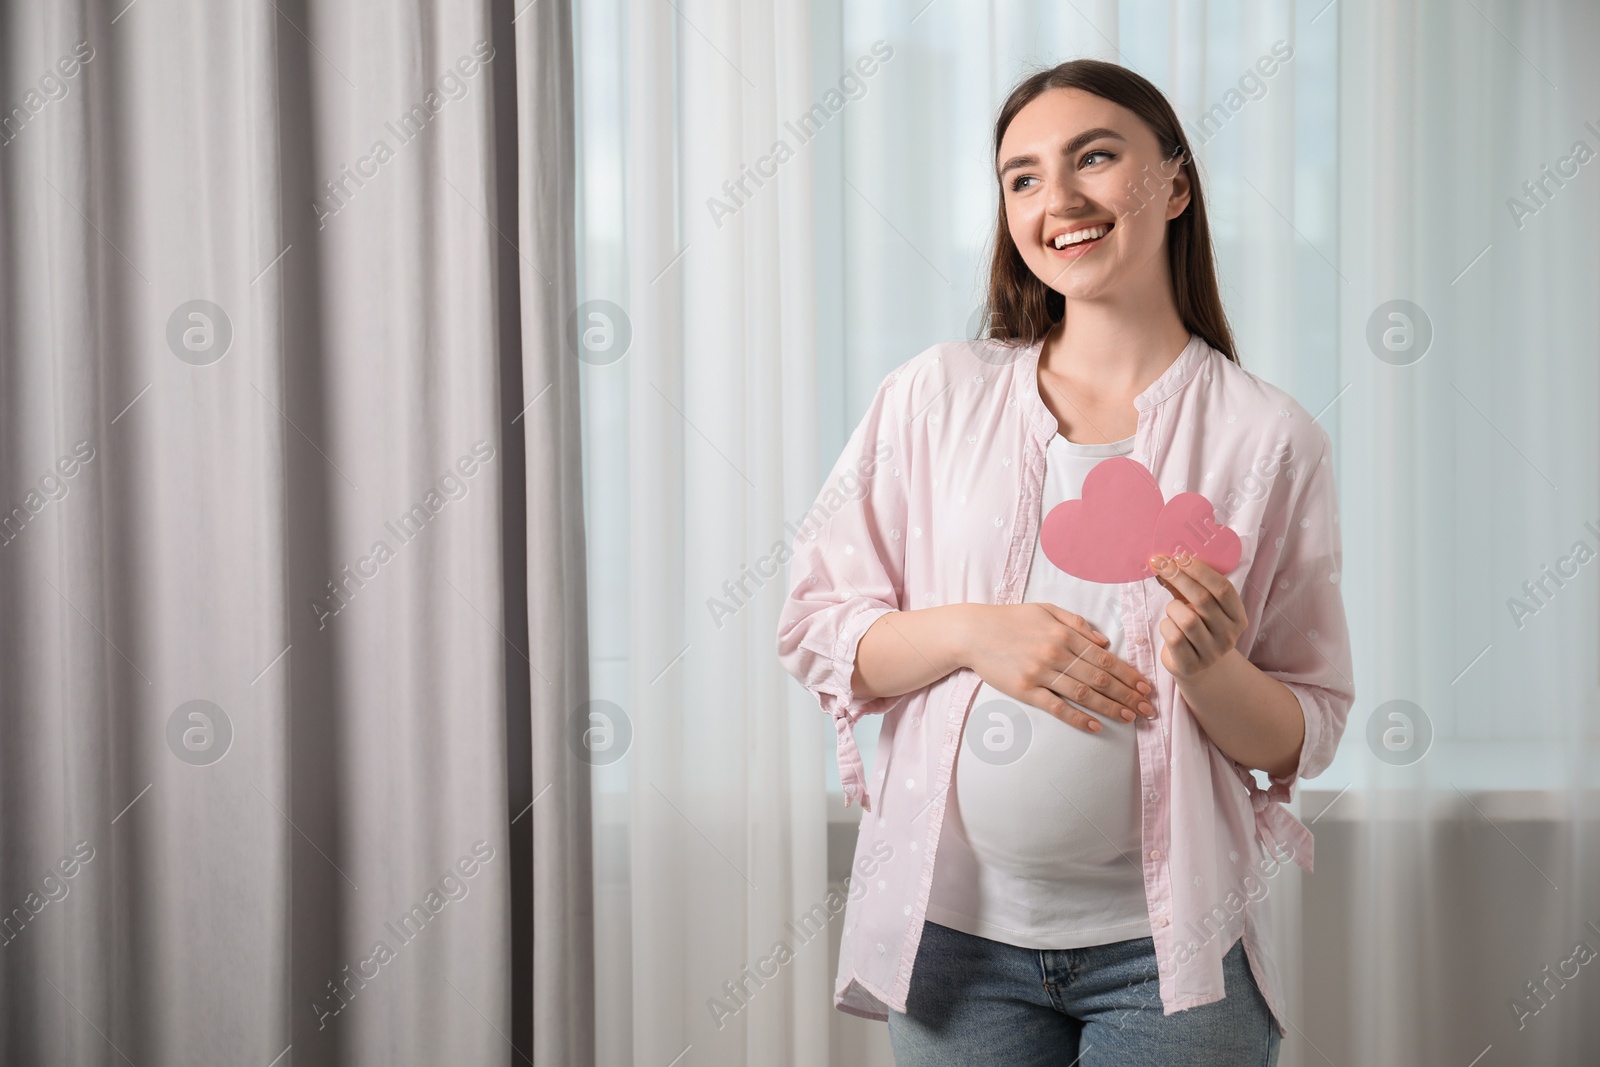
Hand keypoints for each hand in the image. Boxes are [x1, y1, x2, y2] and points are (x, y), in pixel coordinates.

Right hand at [959, 602, 1154, 733]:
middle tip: (1147, 708)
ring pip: (1083, 694)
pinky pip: (1056, 707)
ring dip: (1110, 707)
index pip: (1104, 658)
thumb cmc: (1010, 619)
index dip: (1128, 674)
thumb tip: (1104, 642)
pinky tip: (1095, 726)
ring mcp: (1040, 673)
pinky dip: (1077, 718)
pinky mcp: (1024, 690)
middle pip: (1099, 678)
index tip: (1145, 686)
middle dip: (1127, 694)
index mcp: (1063, 634)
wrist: (972, 632)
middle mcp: (1055, 653)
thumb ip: (1077, 623)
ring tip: (1130, 718)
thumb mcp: (1045, 609)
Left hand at [1146, 552, 1247, 679]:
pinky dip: (1166, 626)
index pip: (1223, 589)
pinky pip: (1173, 637)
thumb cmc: (1199, 628)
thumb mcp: (1199, 607)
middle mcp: (1229, 636)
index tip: (1181, 556)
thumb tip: (1162, 561)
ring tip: (1172, 610)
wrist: (1197, 668)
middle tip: (1160, 564)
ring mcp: (1211, 653)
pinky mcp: (1191, 665)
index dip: (1201, 570)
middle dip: (1178, 578)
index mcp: (1238, 617)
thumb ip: (1186, 586)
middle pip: (1203, 599)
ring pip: (1186, 619)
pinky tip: (1169, 627)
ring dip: (1172, 608)